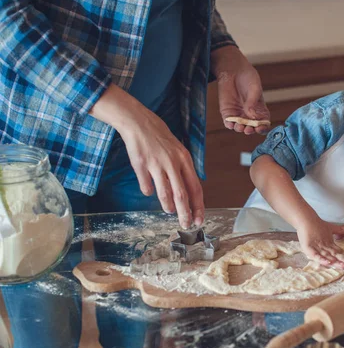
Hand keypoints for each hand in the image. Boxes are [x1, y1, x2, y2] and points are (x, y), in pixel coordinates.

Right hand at [90, 84, 203, 228]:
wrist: (139, 122)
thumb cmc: (160, 138)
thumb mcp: (178, 152)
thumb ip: (182, 172)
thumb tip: (186, 194)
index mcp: (185, 160)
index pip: (196, 188)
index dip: (198, 206)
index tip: (199, 219)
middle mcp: (173, 163)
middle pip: (182, 195)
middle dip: (185, 213)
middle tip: (186, 225)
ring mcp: (157, 164)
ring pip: (165, 193)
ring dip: (168, 206)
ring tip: (169, 212)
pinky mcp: (141, 165)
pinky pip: (146, 186)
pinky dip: (148, 191)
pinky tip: (148, 191)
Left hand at [211, 46, 269, 134]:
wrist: (233, 70)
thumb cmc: (248, 78)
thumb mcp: (254, 88)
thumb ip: (253, 102)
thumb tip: (251, 115)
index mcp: (260, 110)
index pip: (263, 123)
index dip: (263, 128)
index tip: (260, 128)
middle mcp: (250, 115)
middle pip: (252, 128)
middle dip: (250, 130)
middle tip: (249, 129)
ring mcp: (238, 114)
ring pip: (240, 127)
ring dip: (240, 129)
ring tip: (240, 127)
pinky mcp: (228, 112)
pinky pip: (229, 122)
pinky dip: (230, 125)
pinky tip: (231, 124)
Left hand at [297, 220, 343, 267]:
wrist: (305, 220)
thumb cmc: (316, 225)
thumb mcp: (330, 228)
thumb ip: (341, 229)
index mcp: (329, 246)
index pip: (339, 252)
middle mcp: (323, 249)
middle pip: (334, 256)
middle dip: (343, 260)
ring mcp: (316, 250)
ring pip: (327, 257)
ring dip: (334, 262)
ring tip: (343, 265)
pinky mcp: (308, 249)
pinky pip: (316, 255)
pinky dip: (321, 259)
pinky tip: (327, 262)